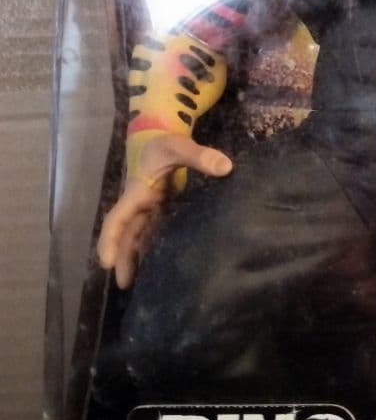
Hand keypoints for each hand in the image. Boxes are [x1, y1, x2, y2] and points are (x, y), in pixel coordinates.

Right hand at [97, 134, 231, 289]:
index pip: (117, 219)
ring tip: (141, 284)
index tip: (106, 262)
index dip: (110, 240)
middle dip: (123, 258)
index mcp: (137, 192)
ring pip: (139, 236)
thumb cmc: (163, 142)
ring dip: (137, 257)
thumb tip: (226, 167)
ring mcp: (149, 208)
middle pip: (127, 234)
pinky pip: (154, 231)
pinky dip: (154, 247)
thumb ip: (200, 155)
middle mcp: (139, 204)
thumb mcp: (179, 146)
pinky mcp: (161, 209)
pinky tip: (163, 263)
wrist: (158, 134)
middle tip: (124, 284)